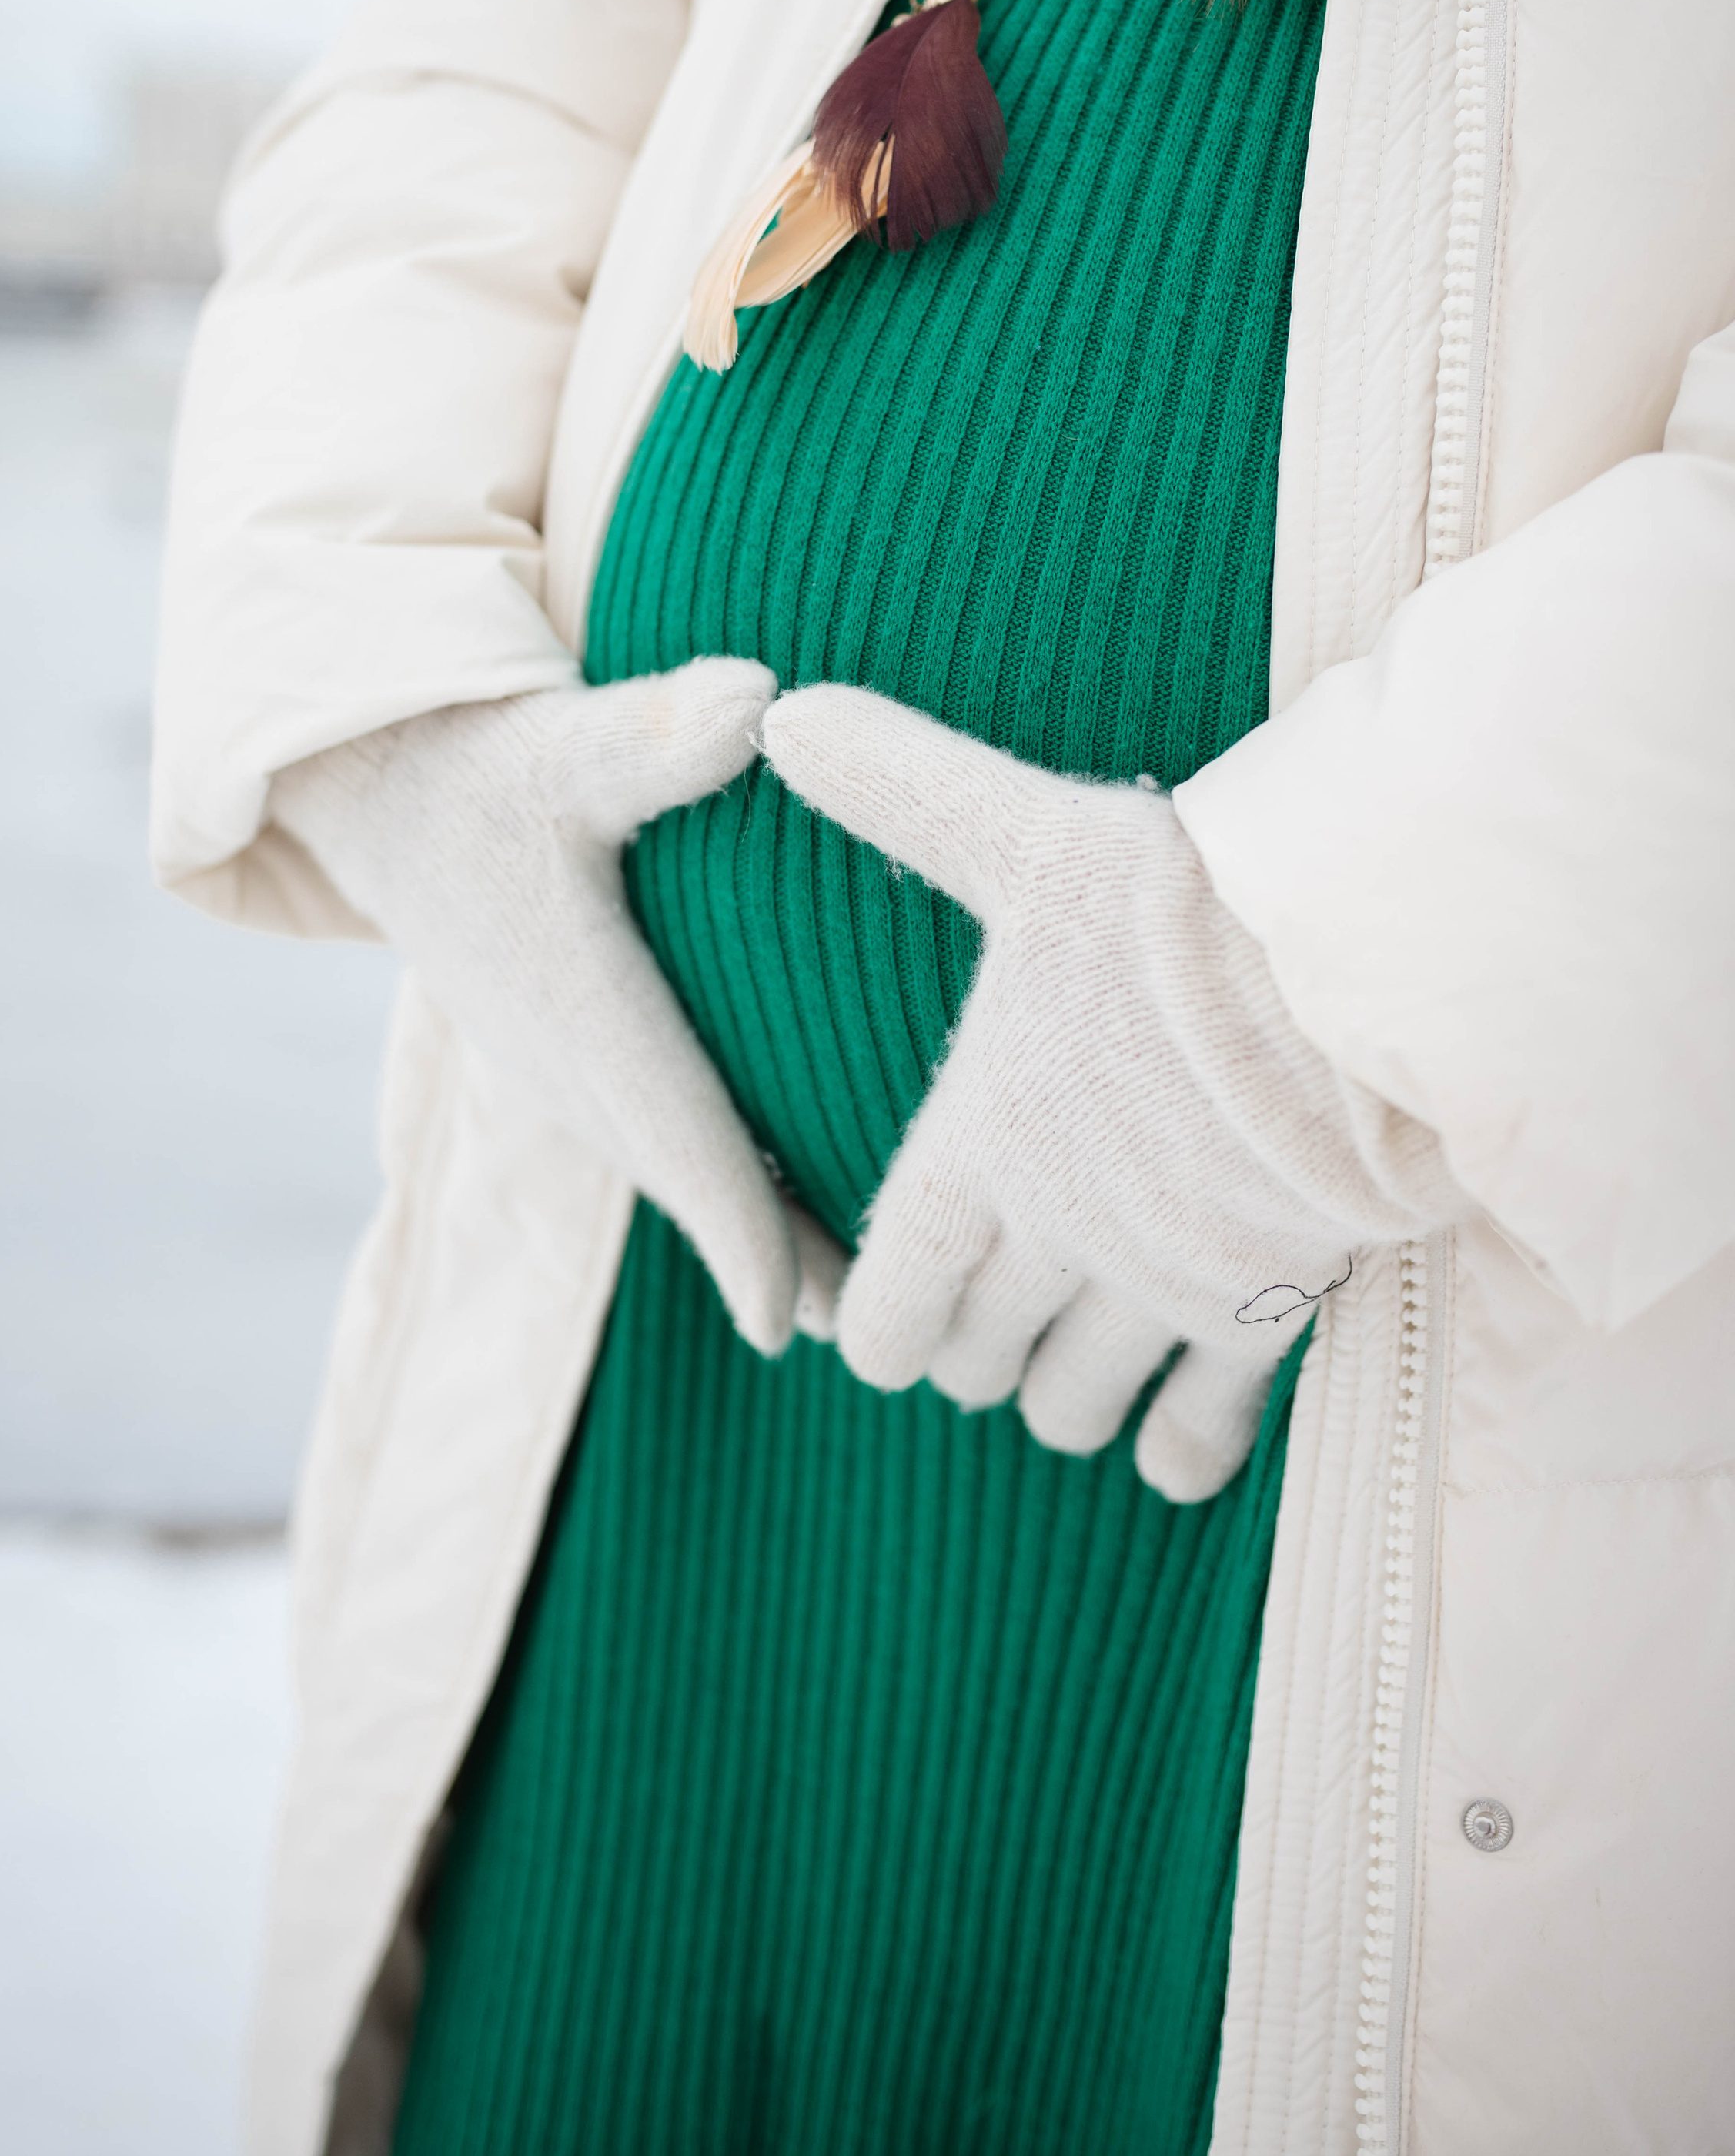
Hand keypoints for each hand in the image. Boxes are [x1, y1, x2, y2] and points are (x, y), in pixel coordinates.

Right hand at [272, 660, 797, 1354]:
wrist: (380, 785)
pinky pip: (655, 1137)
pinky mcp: (567, 1054)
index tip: (803, 1328)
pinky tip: (797, 1204)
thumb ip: (651, 736)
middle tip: (892, 1334)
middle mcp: (569, 1067)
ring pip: (674, 1169)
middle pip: (695, 1185)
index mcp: (581, 1012)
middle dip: (780, 1265)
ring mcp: (562, 1071)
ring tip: (864, 1295)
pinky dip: (721, 1180)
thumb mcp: (560, 742)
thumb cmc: (482, 766)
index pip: (681, 1143)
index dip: (743, 1238)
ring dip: (755, 1233)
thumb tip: (751, 699)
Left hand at [760, 686, 1462, 1495]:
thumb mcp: (1032, 836)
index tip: (894, 1307)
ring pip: (1072, 1406)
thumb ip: (907, 790)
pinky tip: (1177, 1424)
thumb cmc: (1194, 907)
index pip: (887, 1303)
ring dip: (1067, 1387)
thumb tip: (785, 714)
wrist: (1371, 979)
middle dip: (971, 1345)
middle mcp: (1059, 1239)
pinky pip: (1199, 1431)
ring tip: (1079, 1342)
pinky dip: (1179, 1441)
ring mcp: (1161, 1288)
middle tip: (994, 1303)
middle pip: (974, 1361)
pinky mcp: (1264, 1313)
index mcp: (983, 1146)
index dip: (879, 1323)